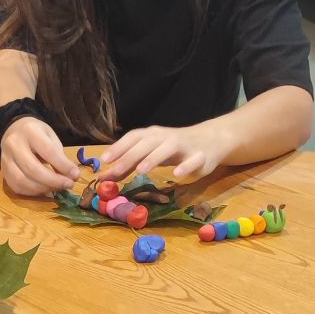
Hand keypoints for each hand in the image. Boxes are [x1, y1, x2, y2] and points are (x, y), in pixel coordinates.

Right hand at [0, 117, 79, 194]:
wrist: (13, 130)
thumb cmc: (36, 134)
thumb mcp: (50, 137)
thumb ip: (59, 156)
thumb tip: (71, 176)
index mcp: (29, 131)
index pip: (47, 151)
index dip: (62, 166)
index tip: (75, 175)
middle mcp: (14, 145)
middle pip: (32, 169)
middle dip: (53, 181)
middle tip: (69, 185)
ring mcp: (5, 159)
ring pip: (22, 181)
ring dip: (43, 188)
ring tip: (57, 188)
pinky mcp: (3, 172)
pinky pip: (16, 187)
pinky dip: (32, 192)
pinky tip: (44, 189)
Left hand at [99, 120, 230, 183]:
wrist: (210, 140)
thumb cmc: (173, 149)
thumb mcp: (149, 155)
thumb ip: (128, 165)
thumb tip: (104, 178)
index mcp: (152, 135)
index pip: (133, 137)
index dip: (119, 147)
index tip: (104, 159)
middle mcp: (166, 137)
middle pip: (147, 143)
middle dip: (131, 155)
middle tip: (116, 169)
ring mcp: (184, 145)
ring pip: (168, 148)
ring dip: (154, 158)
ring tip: (141, 171)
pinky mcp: (201, 156)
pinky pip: (193, 160)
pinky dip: (185, 166)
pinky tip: (176, 174)